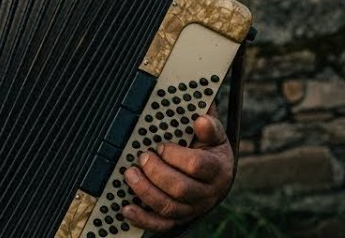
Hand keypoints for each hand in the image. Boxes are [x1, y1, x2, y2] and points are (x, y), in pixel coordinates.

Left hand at [121, 111, 233, 232]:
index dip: (175, 156)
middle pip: (180, 189)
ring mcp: (193, 209)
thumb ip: (209, 127)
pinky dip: (142, 219)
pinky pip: (161, 225)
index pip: (196, 165)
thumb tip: (201, 120)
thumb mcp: (214, 136)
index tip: (161, 146)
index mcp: (217, 170)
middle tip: (142, 157)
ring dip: (145, 191)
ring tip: (130, 174)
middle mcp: (208, 194)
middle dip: (156, 172)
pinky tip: (126, 209)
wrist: (215, 175)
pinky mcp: (179, 219)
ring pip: (168, 207)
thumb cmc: (209, 150)